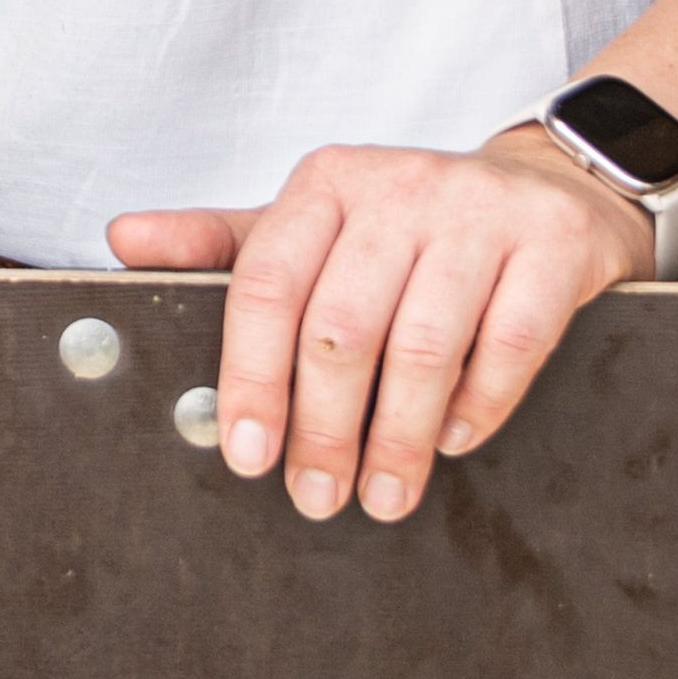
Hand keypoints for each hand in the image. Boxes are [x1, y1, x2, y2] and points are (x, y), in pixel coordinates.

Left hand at [106, 132, 662, 527]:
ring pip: (424, 344)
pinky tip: (455, 442)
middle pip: (341, 326)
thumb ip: (224, 242)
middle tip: (315, 496)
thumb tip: (123, 241)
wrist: (550, 188)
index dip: (248, 376)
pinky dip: (478, 404)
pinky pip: (510, 342)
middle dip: (322, 428)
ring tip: (384, 495)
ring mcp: (480, 211)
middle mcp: (400, 186)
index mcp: (328, 182)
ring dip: (398, 438)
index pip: (268, 283)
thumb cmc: (415, 227)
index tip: (244, 454)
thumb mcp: (317, 222)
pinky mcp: (553, 243)